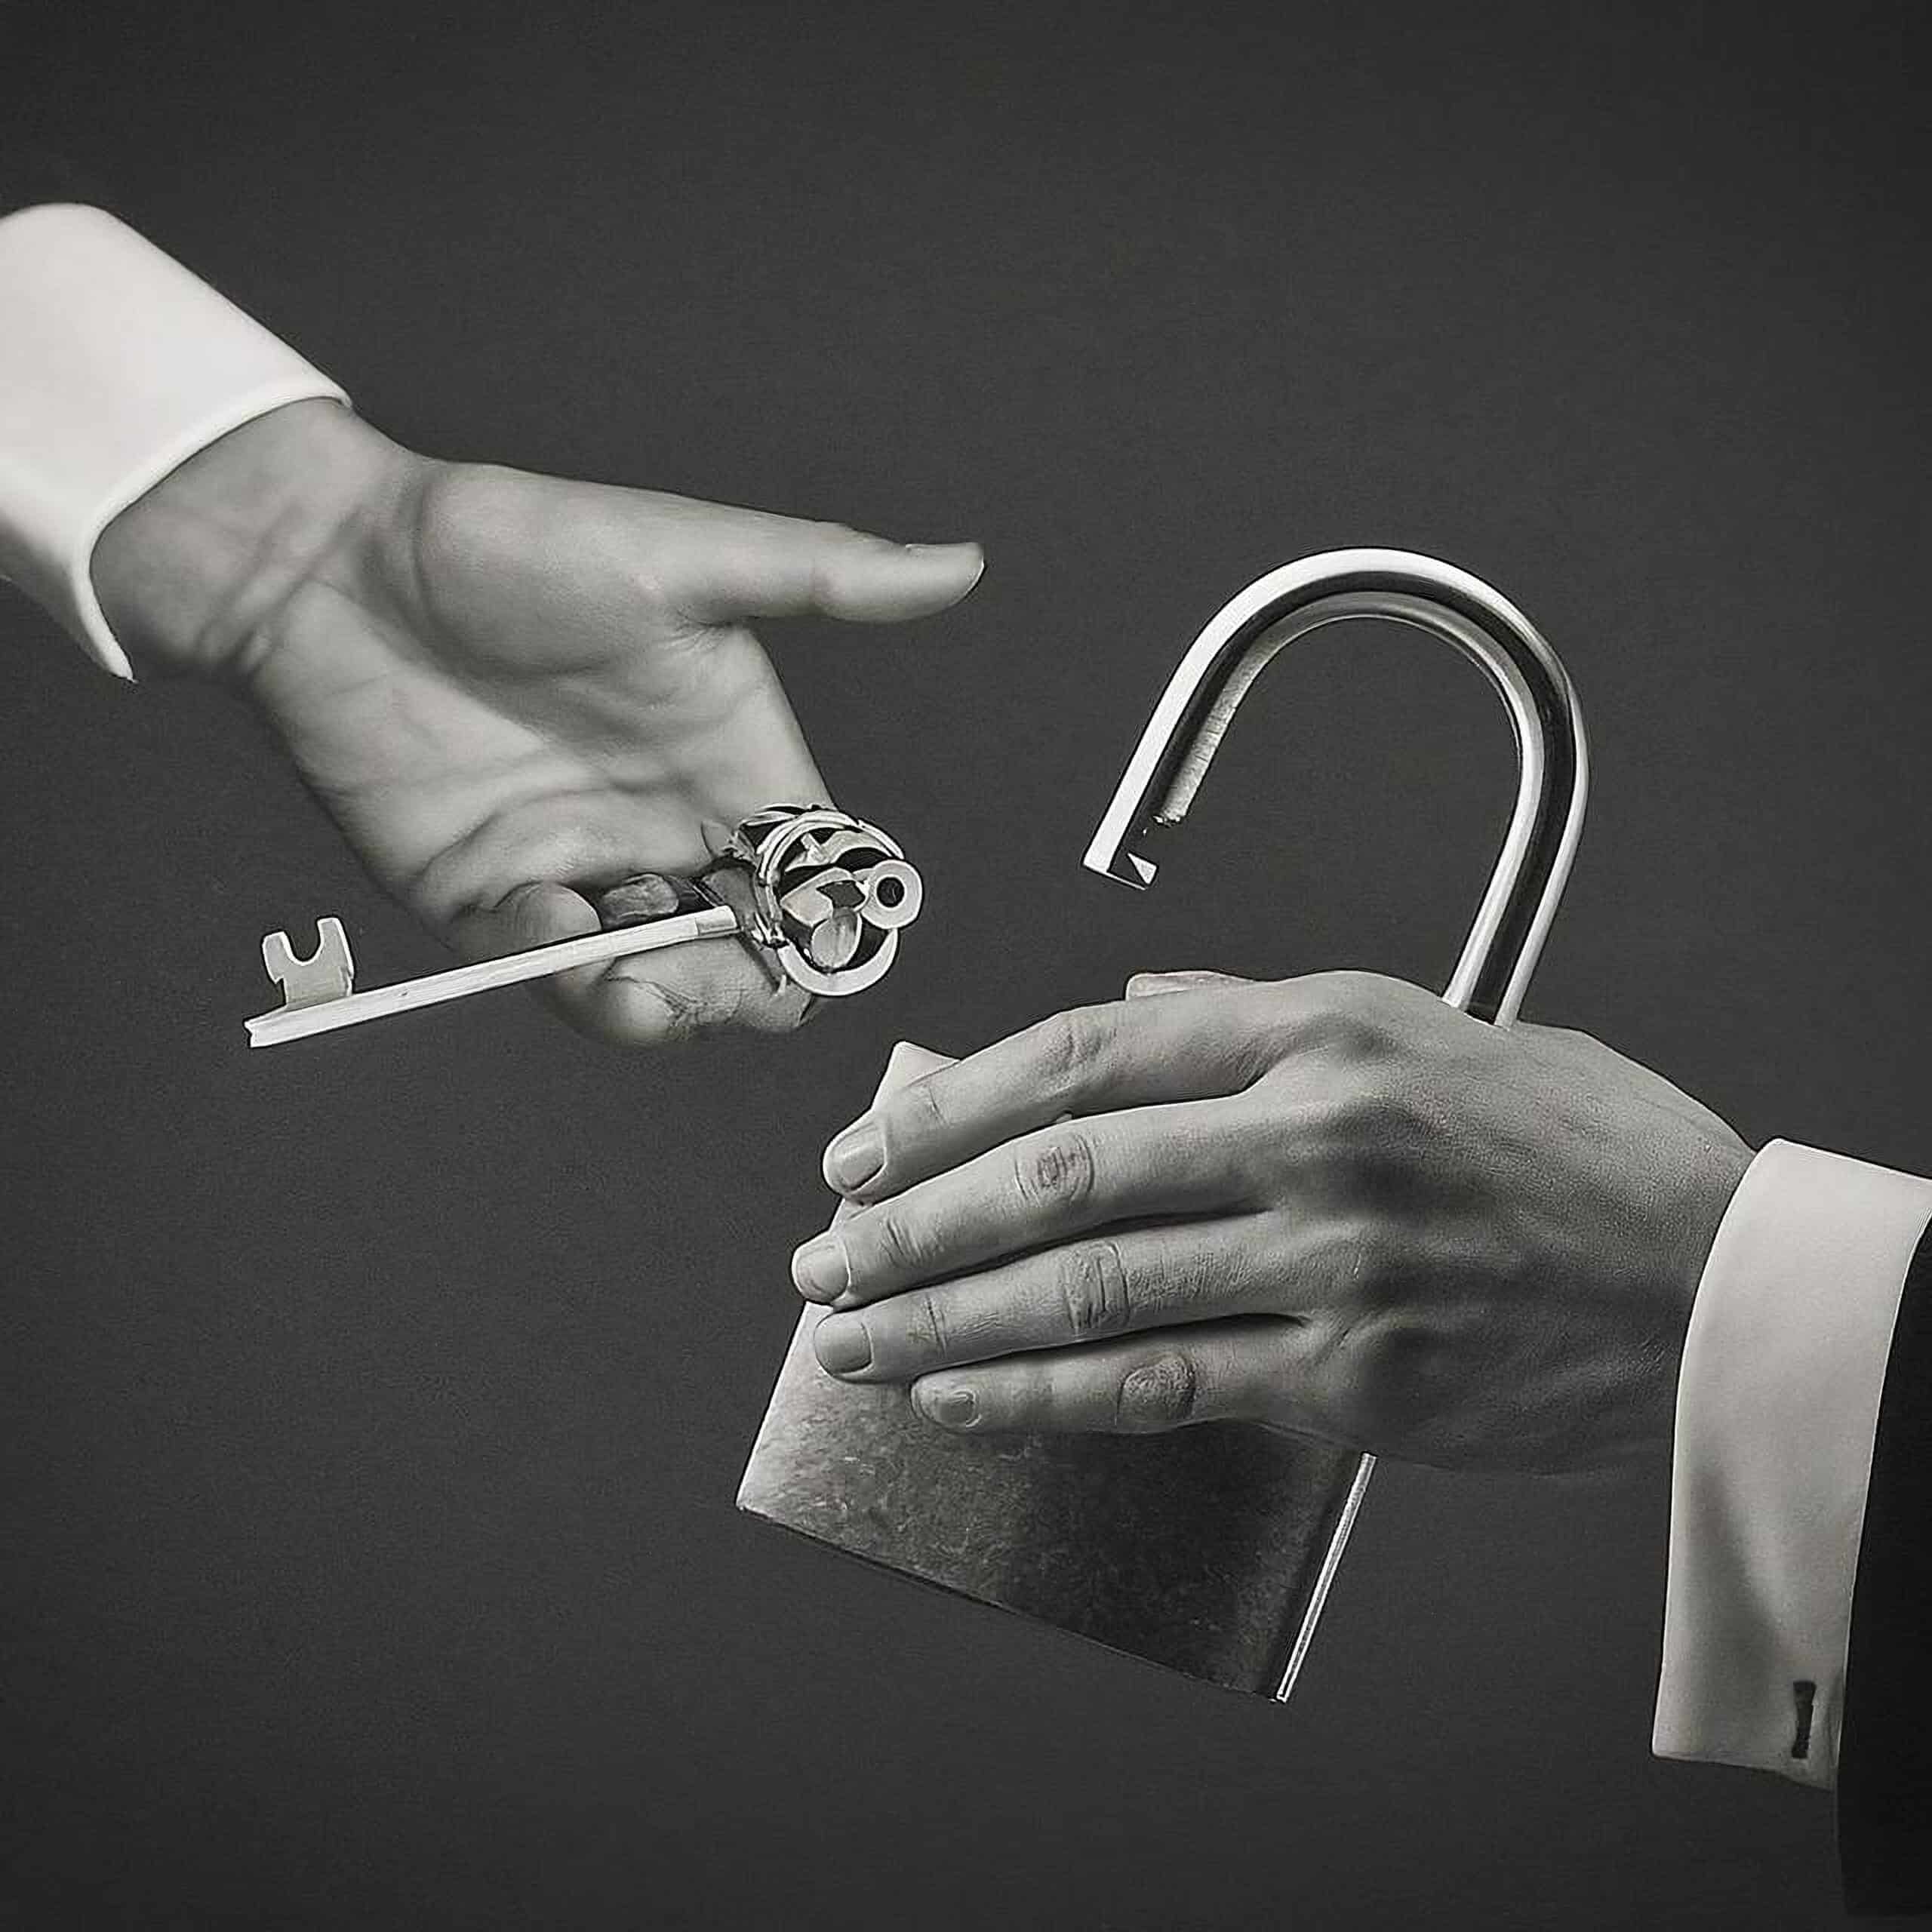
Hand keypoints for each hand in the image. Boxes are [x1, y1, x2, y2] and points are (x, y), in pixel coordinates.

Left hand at [93, 400, 981, 1042]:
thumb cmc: (517, 543)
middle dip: (736, 988)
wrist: (338, 567)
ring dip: (654, 1002)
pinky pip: (547, 973)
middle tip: (685, 967)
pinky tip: (536, 918)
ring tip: (621, 978)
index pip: (817, 883)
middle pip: (746, 959)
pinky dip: (556, 972)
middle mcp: (671, 830)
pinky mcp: (493, 901)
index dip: (828, 927)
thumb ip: (821, 576)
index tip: (800, 925)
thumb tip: (959, 565)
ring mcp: (583, 871)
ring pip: (655, 986)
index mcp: (737, 765)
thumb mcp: (680, 556)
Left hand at [791, 971, 1752, 1471]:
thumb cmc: (1566, 1143)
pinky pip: (1162, 1387)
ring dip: (947, 1320)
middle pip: (1058, 1176)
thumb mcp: (1419, 1022)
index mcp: (1311, 1032)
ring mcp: (1329, 1261)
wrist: (1707, 1274)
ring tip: (854, 1339)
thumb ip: (1253, 1011)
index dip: (948, 1106)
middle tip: (823, 1258)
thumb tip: (1128, 1012)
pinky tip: (967, 1398)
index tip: (864, 1151)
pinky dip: (1047, 1397)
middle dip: (913, 1224)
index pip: (1078, 1057)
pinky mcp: (1353, 1377)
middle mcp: (1308, 1135)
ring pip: (1088, 1289)